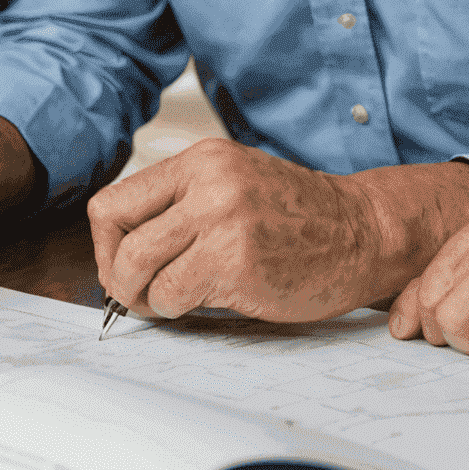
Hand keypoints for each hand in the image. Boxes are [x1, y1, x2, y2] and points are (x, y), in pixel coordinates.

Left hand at [88, 139, 468, 322]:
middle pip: (117, 233)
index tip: (118, 264)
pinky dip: (172, 308)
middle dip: (116, 274)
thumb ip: (181, 202)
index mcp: (199, 161)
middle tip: (133, 293)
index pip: (114, 201)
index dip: (106, 243)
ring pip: (137, 265)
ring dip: (141, 296)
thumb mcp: (231, 184)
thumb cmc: (297, 217)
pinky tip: (193, 305)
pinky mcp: (237, 262)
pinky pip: (173, 294)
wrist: (362, 232)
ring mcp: (222, 221)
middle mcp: (206, 183)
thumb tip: (120, 247)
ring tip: (163, 302)